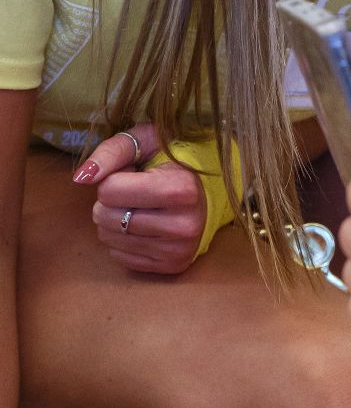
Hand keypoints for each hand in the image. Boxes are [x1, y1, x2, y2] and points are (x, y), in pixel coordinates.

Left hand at [73, 126, 206, 274]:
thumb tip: (81, 178)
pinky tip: (144, 225)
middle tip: (137, 192)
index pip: (109, 190)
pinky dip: (123, 240)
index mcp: (181, 189)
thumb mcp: (147, 142)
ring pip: (108, 238)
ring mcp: (178, 249)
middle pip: (104, 216)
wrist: (211, 190)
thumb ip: (111, 152)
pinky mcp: (173, 265)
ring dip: (114, 220)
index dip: (116, 177)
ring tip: (140, 207)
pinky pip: (119, 257)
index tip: (137, 173)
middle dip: (111, 201)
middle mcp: (183, 224)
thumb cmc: (175, 160)